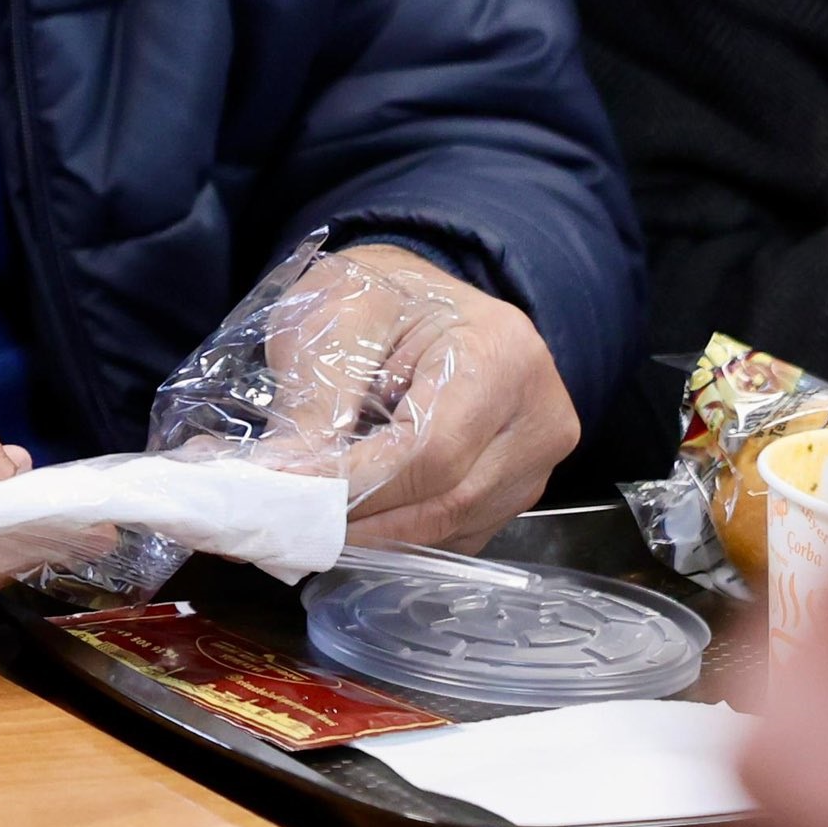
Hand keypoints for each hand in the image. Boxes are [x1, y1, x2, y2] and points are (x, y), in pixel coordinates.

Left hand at [308, 246, 579, 550]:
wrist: (419, 294)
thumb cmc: (379, 293)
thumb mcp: (337, 317)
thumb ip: (318, 398)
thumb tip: (288, 476)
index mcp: (501, 355)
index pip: (432, 450)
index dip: (358, 484)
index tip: (291, 495)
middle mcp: (539, 415)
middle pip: (449, 499)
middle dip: (362, 519)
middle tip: (288, 521)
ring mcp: (536, 458)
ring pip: (454, 525)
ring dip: (377, 533)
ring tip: (309, 520)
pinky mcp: (519, 486)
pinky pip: (460, 531)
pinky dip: (402, 533)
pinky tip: (354, 519)